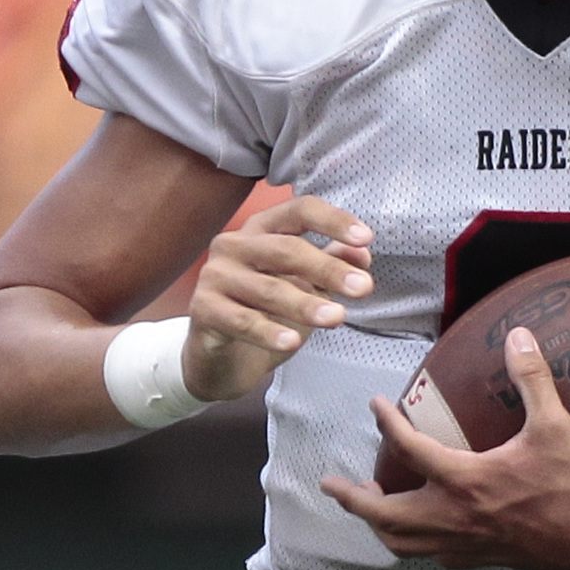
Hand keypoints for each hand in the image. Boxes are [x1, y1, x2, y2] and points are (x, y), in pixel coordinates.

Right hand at [182, 194, 373, 402]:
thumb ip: (330, 266)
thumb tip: (362, 255)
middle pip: (286, 250)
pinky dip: (268, 331)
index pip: (298, 211)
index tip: (366, 239)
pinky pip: (241, 320)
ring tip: (337, 318)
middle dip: (328, 269)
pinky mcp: (203, 310)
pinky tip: (292, 342)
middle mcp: (234, 245)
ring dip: (305, 304)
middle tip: (363, 288)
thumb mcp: (305, 287)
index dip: (333, 221)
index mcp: (261, 229)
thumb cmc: (264, 313)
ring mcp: (215, 276)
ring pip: (267, 288)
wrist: (220, 358)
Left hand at [322, 327, 569, 569]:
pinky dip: (414, 543)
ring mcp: (465, 544)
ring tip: (370, 506)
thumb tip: (519, 335)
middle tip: (332, 485)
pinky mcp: (480, 559)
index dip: (387, 423)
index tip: (375, 406)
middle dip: (352, 500)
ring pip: (403, 544)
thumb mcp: (556, 425)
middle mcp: (455, 517)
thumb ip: (533, 379)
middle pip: (384, 516)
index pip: (409, 448)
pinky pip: (432, 556)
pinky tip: (419, 529)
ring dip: (379, 526)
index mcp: (466, 481)